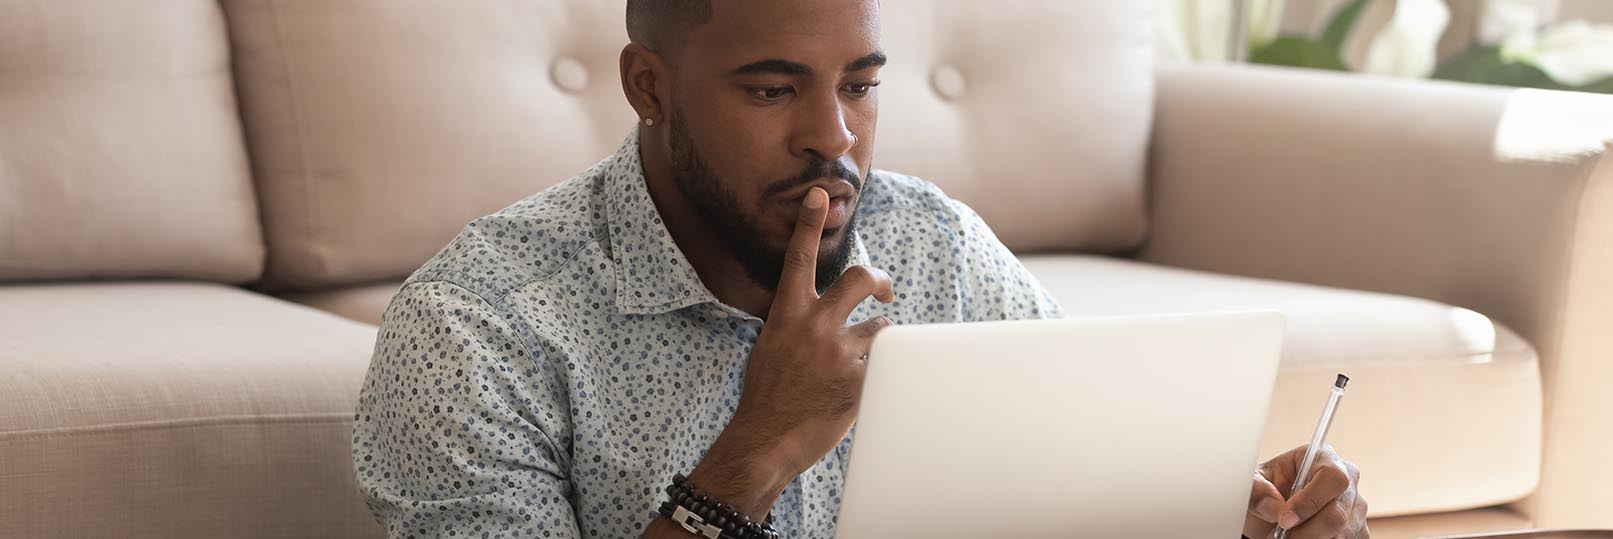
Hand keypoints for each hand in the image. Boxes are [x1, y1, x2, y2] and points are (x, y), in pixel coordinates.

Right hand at [684, 186, 894, 514]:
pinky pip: (885, 366)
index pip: (799, 258)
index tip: (819, 194)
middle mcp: (814, 325)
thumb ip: (797, 326)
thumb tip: (820, 318)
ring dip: (879, 347)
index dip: (809, 223)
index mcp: (787, 314)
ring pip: (880, 332)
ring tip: (863, 369)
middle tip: (884, 293)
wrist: (764, 441)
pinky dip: (879, 378)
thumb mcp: (771, 349)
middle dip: (879, 280)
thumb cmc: (766, 399)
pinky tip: (861, 396)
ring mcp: (838, 351)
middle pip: (860, 278)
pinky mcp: (859, 379)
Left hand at [1244, 444, 1368, 538]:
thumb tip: (1275, 509)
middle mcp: (1347, 480)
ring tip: (1286, 537)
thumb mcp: (1252, 484)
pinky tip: (1303, 538)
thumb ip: (1258, 492)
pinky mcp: (1357, 530)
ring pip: (1342, 534)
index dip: (1309, 501)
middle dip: (1305, 531)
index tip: (1284, 520)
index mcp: (1322, 458)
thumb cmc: (1264, 492)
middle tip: (1279, 536)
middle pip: (1338, 514)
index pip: (1331, 478)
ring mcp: (1356, 507)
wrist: (1270, 511)